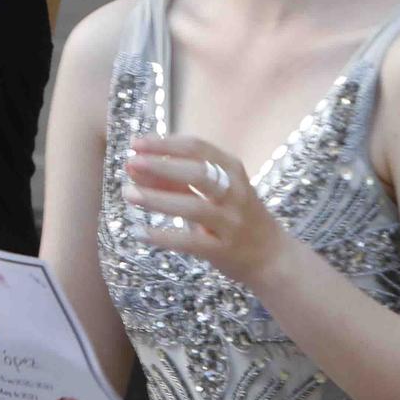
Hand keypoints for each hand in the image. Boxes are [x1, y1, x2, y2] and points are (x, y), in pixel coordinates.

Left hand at [122, 135, 295, 290]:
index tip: (136, 143)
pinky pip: (191, 242)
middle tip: (131, 162)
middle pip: (198, 172)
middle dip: (162, 165)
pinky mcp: (224, 250)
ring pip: (193, 206)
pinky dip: (164, 236)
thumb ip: (176, 180)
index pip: (197, 148)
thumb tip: (136, 167)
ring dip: (158, 199)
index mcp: (232, 169)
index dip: (165, 144)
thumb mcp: (213, 191)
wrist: (271, 256)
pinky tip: (140, 232)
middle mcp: (235, 192)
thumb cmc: (236, 216)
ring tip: (128, 193)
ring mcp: (231, 222)